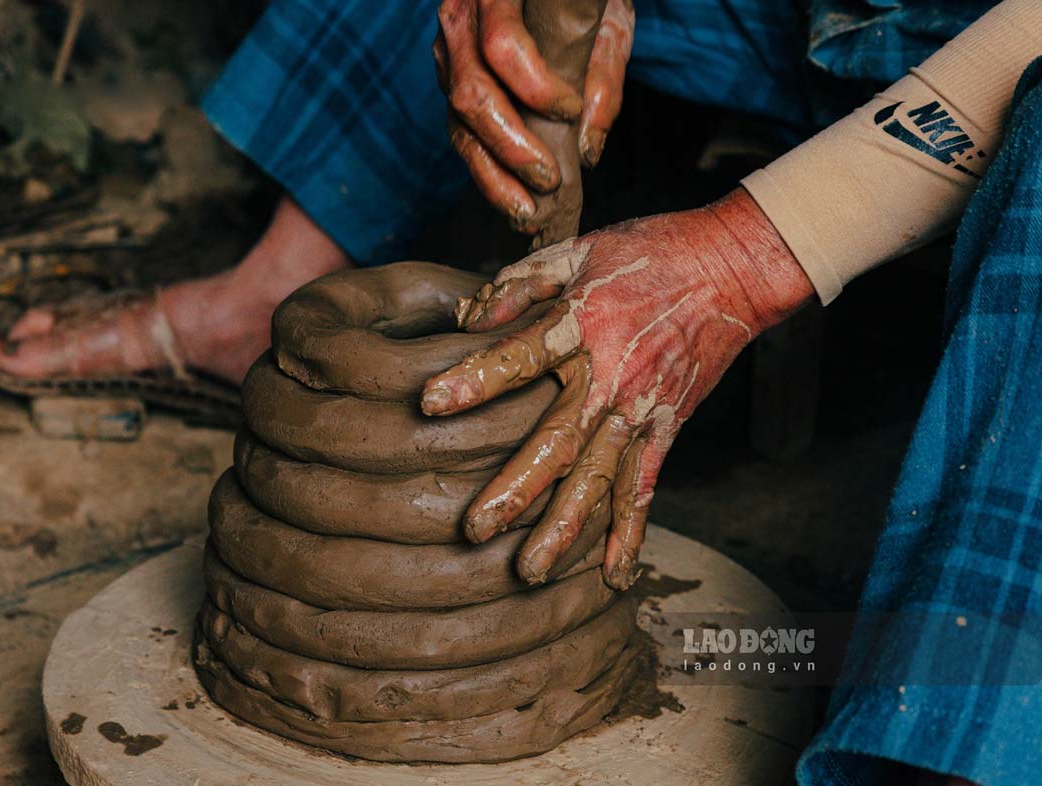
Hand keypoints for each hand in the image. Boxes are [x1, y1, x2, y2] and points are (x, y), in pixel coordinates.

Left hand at [420, 189, 813, 587]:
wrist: (735, 268)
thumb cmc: (648, 252)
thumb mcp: (578, 250)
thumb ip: (518, 283)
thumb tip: (465, 317)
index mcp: (581, 323)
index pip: (519, 356)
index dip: (475, 379)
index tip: (430, 404)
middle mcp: (610, 375)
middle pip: (557, 440)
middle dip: (515, 488)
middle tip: (475, 530)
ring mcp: (641, 408)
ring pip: (598, 477)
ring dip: (565, 526)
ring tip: (530, 571)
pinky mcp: (667, 427)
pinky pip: (646, 486)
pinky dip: (631, 531)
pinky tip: (613, 574)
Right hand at [434, 0, 634, 230]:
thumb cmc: (581, 2)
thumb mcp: (605, 24)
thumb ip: (602, 77)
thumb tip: (587, 151)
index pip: (500, 45)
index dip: (534, 85)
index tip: (570, 109)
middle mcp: (458, 24)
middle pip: (471, 93)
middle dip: (512, 146)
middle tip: (549, 181)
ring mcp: (449, 59)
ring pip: (459, 125)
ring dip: (494, 175)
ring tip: (526, 211)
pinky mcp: (451, 90)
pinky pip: (462, 138)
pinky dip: (488, 175)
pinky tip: (513, 201)